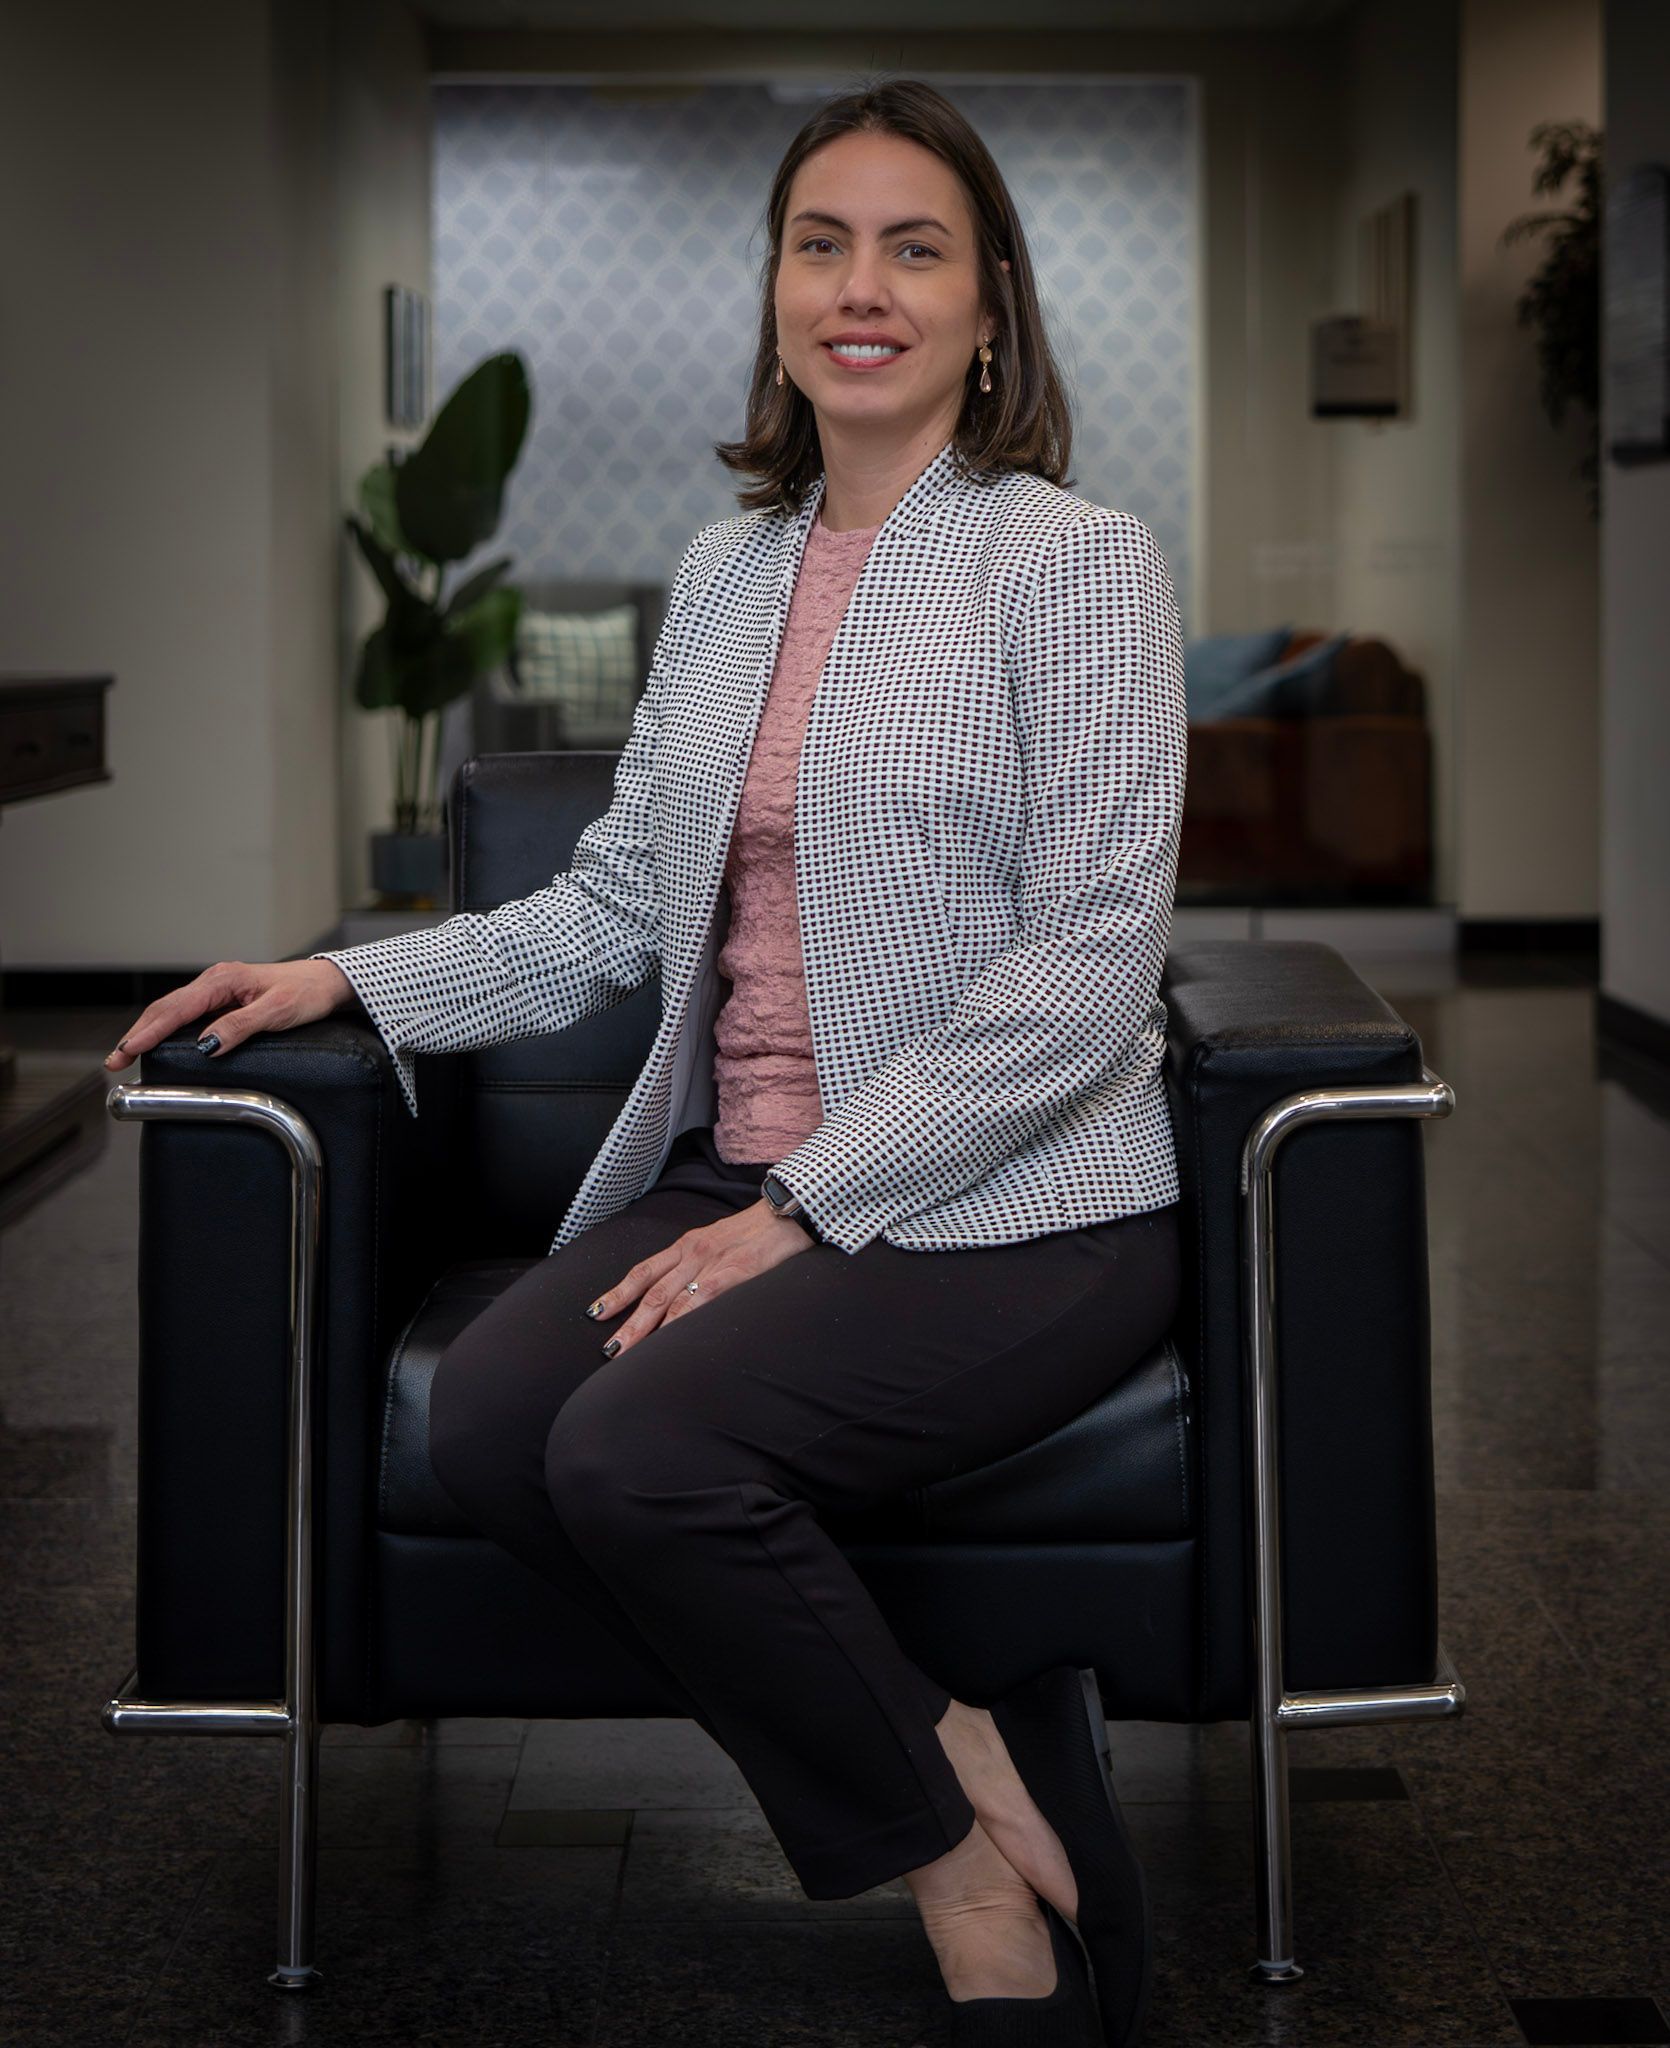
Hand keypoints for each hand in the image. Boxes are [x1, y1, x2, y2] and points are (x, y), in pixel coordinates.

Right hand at [103, 959, 358, 1073]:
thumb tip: (207, 1045)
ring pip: (173, 1010)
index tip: (128, 1052)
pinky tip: (156, 1041)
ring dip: (148, 1031)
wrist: (327, 982)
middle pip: (166, 1009)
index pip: (177, 1009)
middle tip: (115, 1062)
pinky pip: (187, 1013)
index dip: (149, 1033)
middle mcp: (215, 981)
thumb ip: (241, 1027)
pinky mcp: (223, 999)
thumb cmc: (307, 994)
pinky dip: (166, 1028)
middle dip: (138, 1034)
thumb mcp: (277, 1012)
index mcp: (223, 980)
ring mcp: (218, 989)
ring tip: (126, 1054)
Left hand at [587, 1200, 816, 1356]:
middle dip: (626, 1322)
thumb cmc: (762, 1229)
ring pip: (669, 1299)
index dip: (620, 1292)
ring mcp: (712, 1262)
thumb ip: (703, 1262)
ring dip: (644, 1328)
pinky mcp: (735, 1271)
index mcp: (689, 1244)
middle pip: (650, 1291)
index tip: (596, 1312)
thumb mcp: (723, 1240)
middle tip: (607, 1349)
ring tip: (625, 1353)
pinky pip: (701, 1299)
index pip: (645, 1270)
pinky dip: (681, 1321)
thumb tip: (688, 1290)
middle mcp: (693, 1252)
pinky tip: (668, 1340)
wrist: (792, 1208)